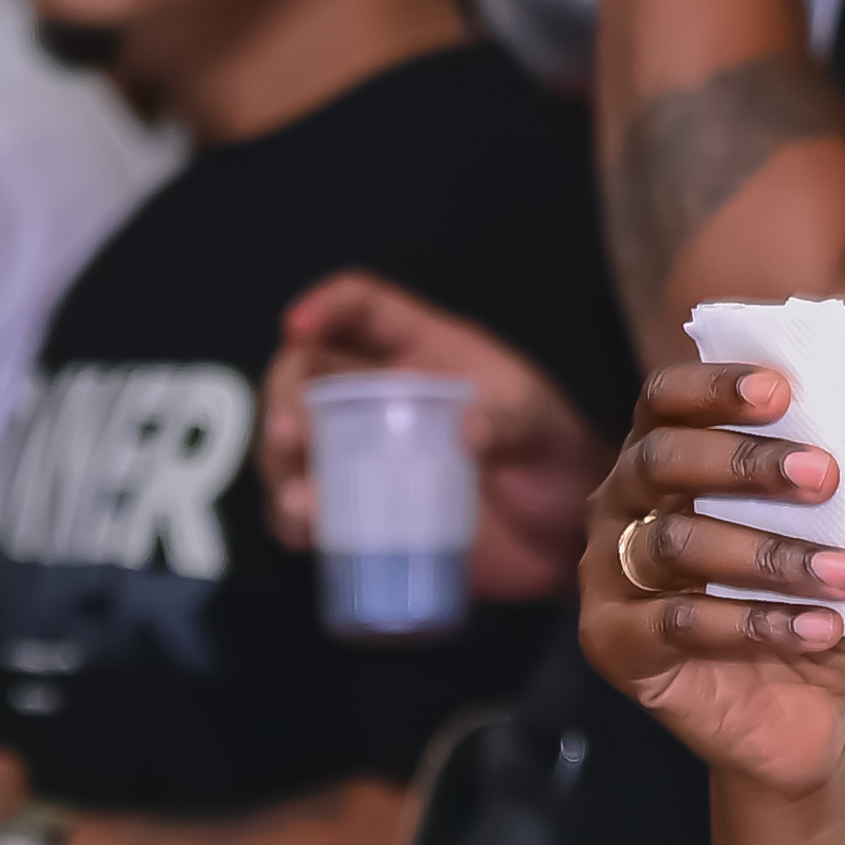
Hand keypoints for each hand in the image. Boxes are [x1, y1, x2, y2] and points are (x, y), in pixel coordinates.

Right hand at [264, 272, 603, 603]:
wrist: (562, 538)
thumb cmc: (556, 462)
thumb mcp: (545, 432)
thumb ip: (514, 425)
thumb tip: (470, 431)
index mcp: (424, 352)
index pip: (363, 308)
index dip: (326, 306)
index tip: (296, 326)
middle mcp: (382, 396)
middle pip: (306, 375)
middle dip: (284, 397)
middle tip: (290, 433)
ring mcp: (366, 455)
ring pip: (296, 444)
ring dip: (282, 466)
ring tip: (302, 502)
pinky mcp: (362, 512)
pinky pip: (309, 511)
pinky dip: (295, 521)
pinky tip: (305, 533)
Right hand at [580, 357, 844, 799]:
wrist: (804, 715)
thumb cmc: (808, 604)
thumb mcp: (825, 532)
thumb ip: (815, 477)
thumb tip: (839, 422)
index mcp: (663, 465)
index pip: (665, 403)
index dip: (714, 388)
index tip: (781, 391)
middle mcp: (620, 509)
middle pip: (659, 461)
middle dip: (745, 462)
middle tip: (823, 477)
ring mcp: (607, 576)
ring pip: (675, 543)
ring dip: (770, 555)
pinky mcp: (613, 643)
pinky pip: (678, 621)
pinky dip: (756, 622)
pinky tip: (818, 627)